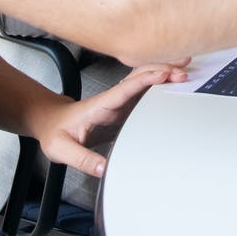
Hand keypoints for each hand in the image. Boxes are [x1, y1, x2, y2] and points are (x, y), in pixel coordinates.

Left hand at [32, 63, 186, 176]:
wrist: (51, 122)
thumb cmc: (56, 133)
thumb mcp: (62, 150)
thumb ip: (83, 160)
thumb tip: (105, 169)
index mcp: (101, 104)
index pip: (126, 88)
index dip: (146, 79)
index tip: (164, 74)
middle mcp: (113, 98)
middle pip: (141, 76)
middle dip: (163, 69)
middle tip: (184, 71)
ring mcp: (120, 100)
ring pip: (145, 78)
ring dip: (164, 70)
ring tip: (185, 66)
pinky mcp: (124, 106)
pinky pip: (145, 89)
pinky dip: (161, 81)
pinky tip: (173, 79)